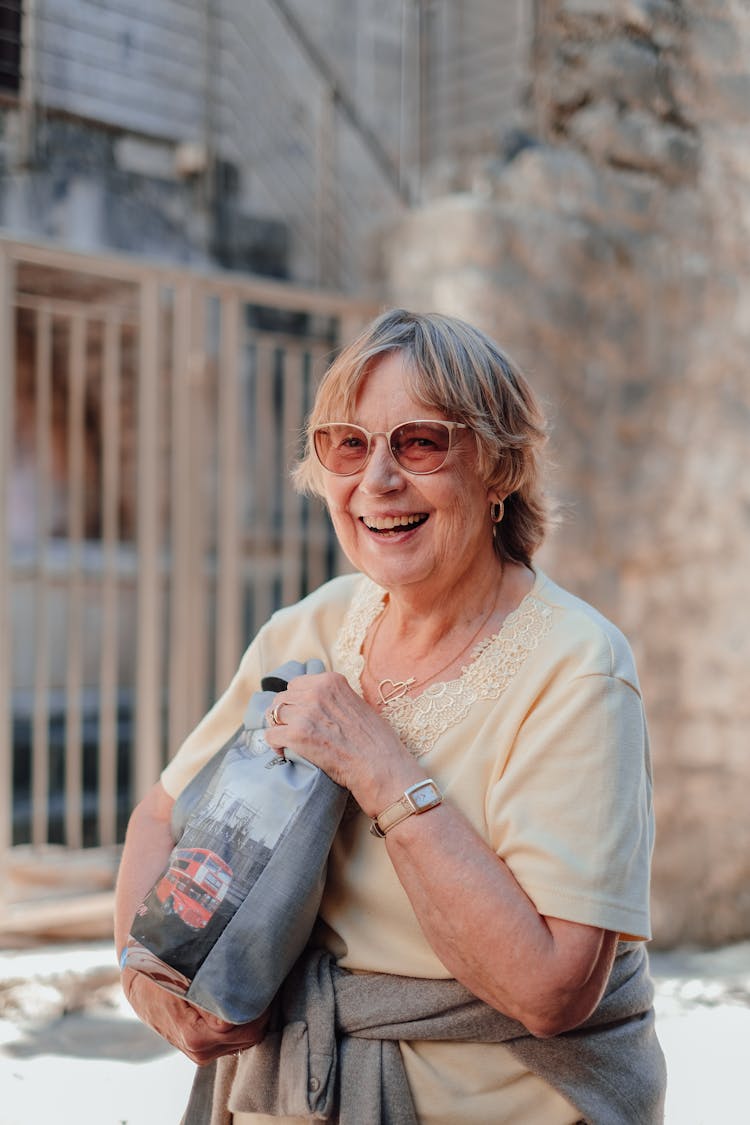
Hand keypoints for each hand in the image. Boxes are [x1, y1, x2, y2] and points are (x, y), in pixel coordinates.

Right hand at [122, 968, 268, 1064]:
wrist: (139, 985)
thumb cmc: (162, 972)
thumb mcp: (184, 970)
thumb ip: (211, 981)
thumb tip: (239, 977)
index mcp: (195, 1034)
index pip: (244, 1024)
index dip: (258, 1001)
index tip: (264, 977)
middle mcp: (200, 1050)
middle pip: (250, 1034)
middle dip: (261, 1008)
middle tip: (265, 978)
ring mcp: (204, 1053)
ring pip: (247, 1038)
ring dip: (255, 1015)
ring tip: (256, 986)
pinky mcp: (206, 1049)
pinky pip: (237, 1039)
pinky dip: (245, 1021)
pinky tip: (244, 999)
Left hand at [262, 670, 423, 815]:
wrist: (381, 767)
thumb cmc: (376, 742)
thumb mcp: (358, 705)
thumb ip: (335, 699)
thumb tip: (318, 704)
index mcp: (331, 681)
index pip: (296, 684)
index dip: (296, 701)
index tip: (299, 715)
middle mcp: (316, 692)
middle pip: (282, 698)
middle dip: (285, 715)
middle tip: (291, 731)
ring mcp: (305, 713)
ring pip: (273, 715)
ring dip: (279, 729)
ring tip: (287, 743)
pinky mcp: (297, 735)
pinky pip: (270, 735)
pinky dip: (275, 745)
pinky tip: (285, 753)